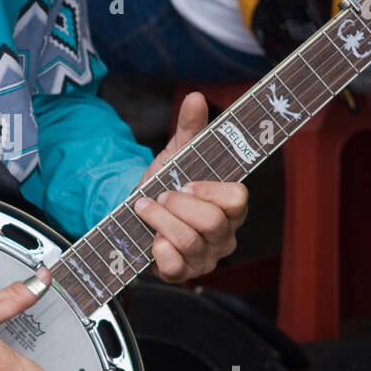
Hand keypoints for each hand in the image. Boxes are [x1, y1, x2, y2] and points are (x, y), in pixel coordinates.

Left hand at [135, 92, 247, 282]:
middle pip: (212, 222)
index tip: (186, 183)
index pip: (238, 199)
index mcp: (230, 206)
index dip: (210, 190)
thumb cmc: (164, 185)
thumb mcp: (176, 156)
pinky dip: (157, 249)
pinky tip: (150, 239)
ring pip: (188, 241)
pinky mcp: (181, 274)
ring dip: (159, 220)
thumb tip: (195, 97)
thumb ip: (189, 128)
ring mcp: (204, 257)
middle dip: (178, 205)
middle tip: (161, 195)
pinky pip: (174, 266)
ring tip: (146, 209)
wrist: (132, 214)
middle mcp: (223, 235)